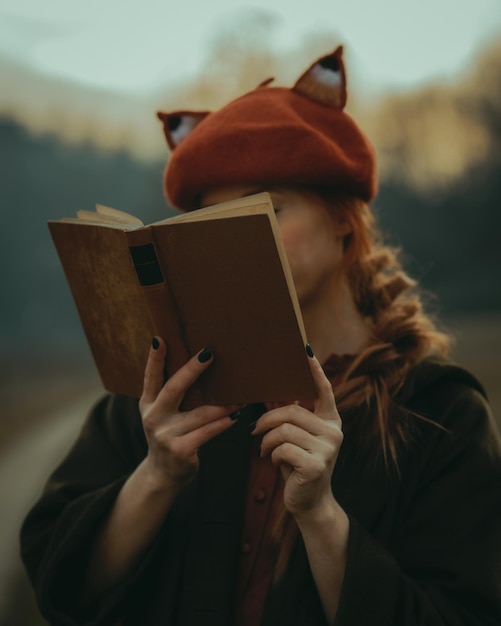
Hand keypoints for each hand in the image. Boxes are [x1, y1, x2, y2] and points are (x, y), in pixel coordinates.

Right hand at [139, 338, 239, 490]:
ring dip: (223, 403)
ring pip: (199, 413)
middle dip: (191, 370)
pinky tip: (236, 415)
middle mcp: (154, 417)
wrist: (163, 474)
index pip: (150, 377)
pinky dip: (224, 423)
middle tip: (208, 353)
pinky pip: (208, 431)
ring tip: (240, 395)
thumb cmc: (170, 434)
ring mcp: (166, 435)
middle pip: (173, 388)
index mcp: (148, 403)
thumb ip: (172, 395)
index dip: (154, 358)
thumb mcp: (162, 414)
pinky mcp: (181, 450)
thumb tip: (200, 364)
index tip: (159, 338)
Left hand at [252, 350, 342, 520]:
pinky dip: (271, 454)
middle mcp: (334, 432)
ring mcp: (328, 449)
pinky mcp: (316, 465)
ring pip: (284, 430)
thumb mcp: (296, 437)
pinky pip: (282, 448)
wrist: (309, 501)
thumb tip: (270, 394)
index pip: (323, 390)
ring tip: (264, 449)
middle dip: (267, 420)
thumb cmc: (299, 464)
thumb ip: (291, 417)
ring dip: (267, 440)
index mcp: (330, 421)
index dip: (314, 370)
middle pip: (292, 411)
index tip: (305, 350)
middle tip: (254, 430)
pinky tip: (272, 461)